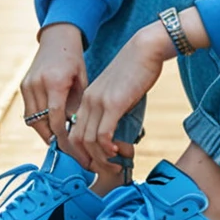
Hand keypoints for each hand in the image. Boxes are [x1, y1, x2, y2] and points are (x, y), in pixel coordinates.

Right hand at [19, 23, 86, 157]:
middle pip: (41, 122)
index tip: (72, 147)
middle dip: (53, 138)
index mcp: (55, 81)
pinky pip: (29, 111)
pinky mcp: (22, 86)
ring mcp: (27, 85)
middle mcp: (38, 84)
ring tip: (58, 142)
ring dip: (44, 132)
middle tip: (66, 151)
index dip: (63, 135)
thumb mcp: (81, 79)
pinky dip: (39, 120)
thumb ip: (76, 104)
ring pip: (32, 120)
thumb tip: (75, 130)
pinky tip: (50, 126)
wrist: (57, 37)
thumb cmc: (74, 59)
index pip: (56, 117)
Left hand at [69, 23, 171, 173]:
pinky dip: (108, 149)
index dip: (81, 153)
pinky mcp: (113, 103)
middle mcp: (88, 101)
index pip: (74, 133)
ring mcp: (99, 102)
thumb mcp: (118, 92)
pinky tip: (118, 152)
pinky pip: (103, 134)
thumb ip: (112, 110)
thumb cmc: (137, 70)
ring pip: (89, 141)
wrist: (146, 49)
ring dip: (100, 158)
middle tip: (104, 170)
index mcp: (87, 99)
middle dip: (88, 160)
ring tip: (114, 165)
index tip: (95, 163)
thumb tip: (117, 132)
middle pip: (77, 141)